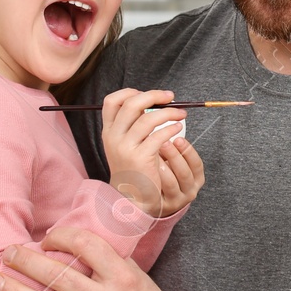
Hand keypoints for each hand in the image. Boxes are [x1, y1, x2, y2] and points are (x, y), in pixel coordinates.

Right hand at [101, 88, 202, 218]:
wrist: (131, 197)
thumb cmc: (133, 168)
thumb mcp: (124, 144)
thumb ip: (131, 125)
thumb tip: (153, 102)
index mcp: (109, 131)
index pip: (112, 101)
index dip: (130, 92)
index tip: (149, 95)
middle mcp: (113, 137)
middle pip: (131, 104)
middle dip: (153, 96)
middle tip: (170, 97)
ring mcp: (125, 147)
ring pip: (148, 118)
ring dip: (169, 113)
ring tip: (181, 115)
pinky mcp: (140, 158)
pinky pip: (158, 136)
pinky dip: (171, 128)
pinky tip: (177, 129)